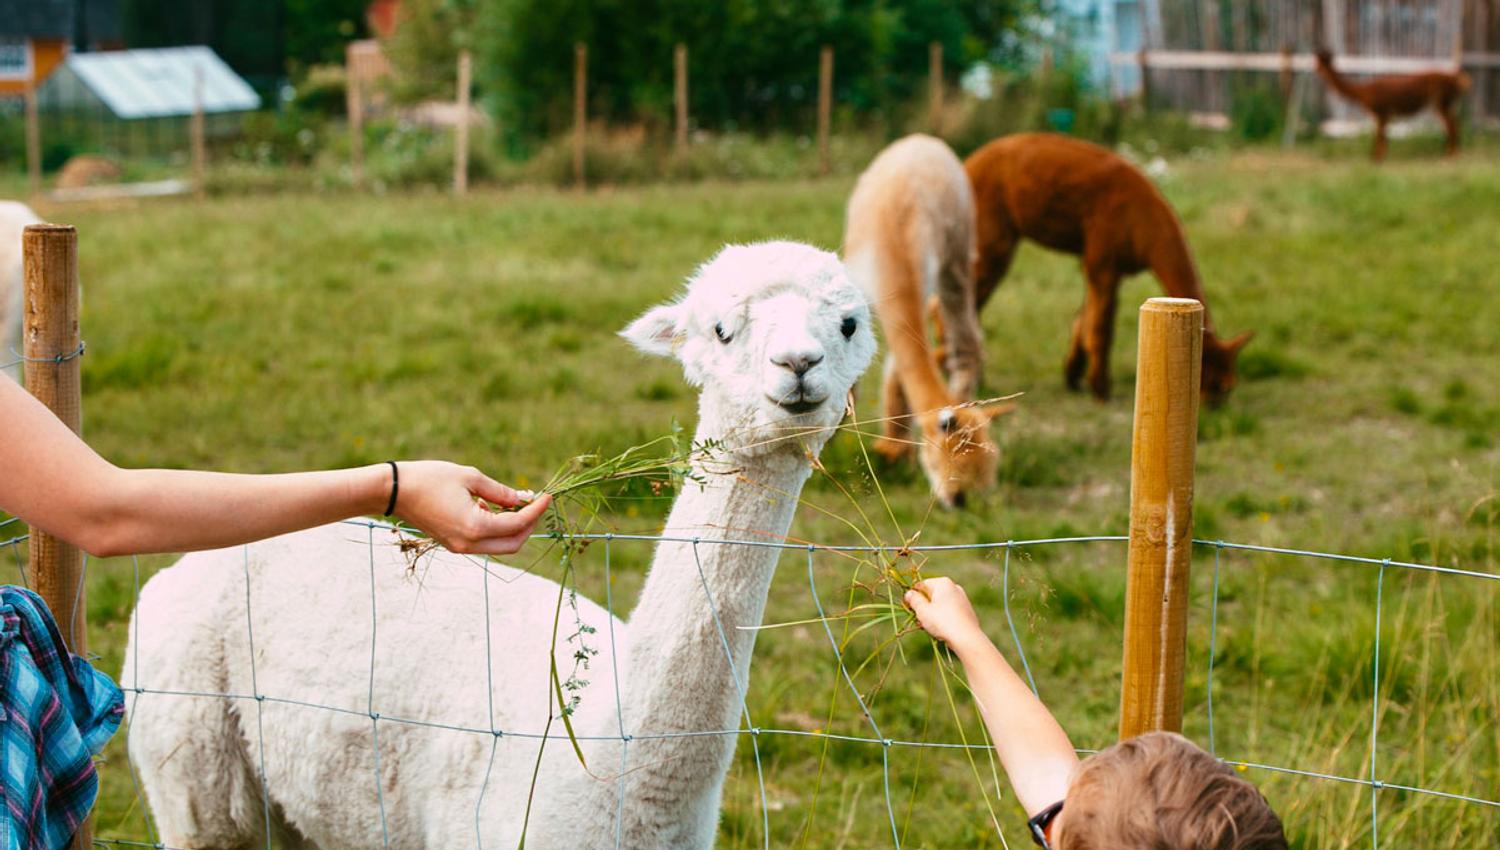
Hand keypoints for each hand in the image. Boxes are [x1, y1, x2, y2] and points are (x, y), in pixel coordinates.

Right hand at [390, 461, 551, 555]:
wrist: (393, 491)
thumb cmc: (430, 478)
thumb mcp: (470, 477)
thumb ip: (500, 491)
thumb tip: (523, 499)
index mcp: (475, 527)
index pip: (518, 524)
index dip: (536, 510)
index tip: (547, 496)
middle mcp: (469, 544)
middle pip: (513, 544)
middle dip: (529, 525)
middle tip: (533, 503)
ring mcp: (461, 548)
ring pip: (500, 546)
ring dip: (512, 527)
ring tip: (511, 501)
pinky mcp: (454, 545)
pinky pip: (484, 542)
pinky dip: (495, 528)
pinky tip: (489, 506)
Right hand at [904, 577, 987, 655]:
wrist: (967, 638)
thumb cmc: (942, 621)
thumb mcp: (922, 610)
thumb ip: (914, 600)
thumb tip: (909, 593)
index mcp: (943, 583)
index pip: (921, 585)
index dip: (913, 596)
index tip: (908, 608)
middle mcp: (954, 587)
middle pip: (932, 595)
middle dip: (923, 607)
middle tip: (918, 619)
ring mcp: (962, 599)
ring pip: (940, 604)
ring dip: (931, 614)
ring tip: (928, 627)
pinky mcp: (966, 611)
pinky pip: (949, 611)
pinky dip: (942, 618)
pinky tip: (940, 630)